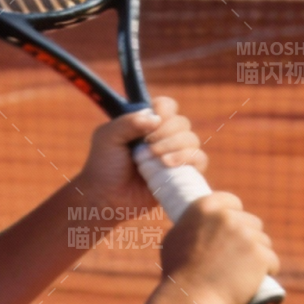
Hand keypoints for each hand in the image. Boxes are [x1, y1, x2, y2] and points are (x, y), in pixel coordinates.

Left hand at [72, 96, 208, 217]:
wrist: (106, 197)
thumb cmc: (104, 167)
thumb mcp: (108, 137)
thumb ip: (129, 121)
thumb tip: (156, 119)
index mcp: (147, 124)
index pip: (167, 106)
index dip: (163, 110)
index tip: (153, 120)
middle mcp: (163, 138)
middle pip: (182, 123)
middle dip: (166, 132)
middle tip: (147, 145)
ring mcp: (174, 156)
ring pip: (191, 140)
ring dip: (174, 146)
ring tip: (157, 159)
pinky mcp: (182, 174)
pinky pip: (199, 159)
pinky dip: (187, 158)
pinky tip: (168, 165)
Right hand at [159, 192, 277, 303]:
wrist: (190, 300)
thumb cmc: (177, 276)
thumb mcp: (174, 240)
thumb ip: (189, 227)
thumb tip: (198, 223)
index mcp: (205, 208)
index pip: (232, 202)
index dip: (237, 215)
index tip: (237, 228)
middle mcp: (227, 217)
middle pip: (252, 222)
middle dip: (250, 238)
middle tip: (242, 258)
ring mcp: (245, 235)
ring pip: (264, 242)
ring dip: (260, 255)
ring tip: (248, 273)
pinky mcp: (260, 255)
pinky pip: (272, 260)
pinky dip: (269, 270)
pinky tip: (261, 279)